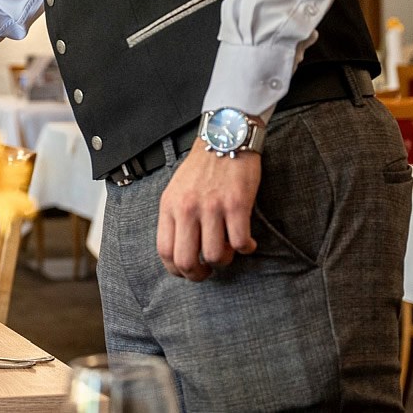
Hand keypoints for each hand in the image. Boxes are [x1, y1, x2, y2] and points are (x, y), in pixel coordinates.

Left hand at [156, 141, 260, 280]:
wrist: (225, 137)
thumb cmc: (201, 167)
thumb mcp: (176, 190)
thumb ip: (175, 216)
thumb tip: (179, 249)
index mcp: (170, 206)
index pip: (165, 251)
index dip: (177, 270)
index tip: (188, 272)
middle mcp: (187, 208)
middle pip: (186, 260)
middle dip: (199, 274)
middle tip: (209, 271)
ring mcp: (212, 207)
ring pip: (216, 255)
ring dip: (225, 260)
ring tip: (230, 250)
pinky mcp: (237, 204)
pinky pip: (240, 242)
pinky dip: (246, 248)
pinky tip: (247, 242)